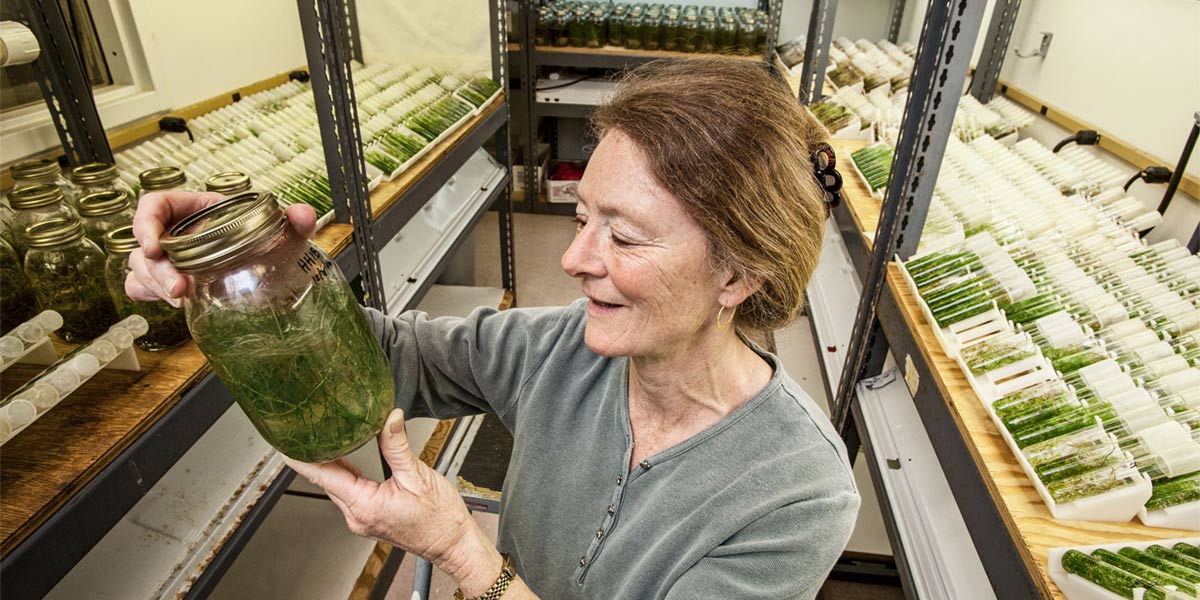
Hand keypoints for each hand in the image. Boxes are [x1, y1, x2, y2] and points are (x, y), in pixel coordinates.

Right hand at [125, 191, 317, 306]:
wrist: (272, 270)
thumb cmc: (267, 241)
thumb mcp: (281, 231)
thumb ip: (295, 221)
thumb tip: (302, 214)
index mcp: (197, 209)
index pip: (154, 205)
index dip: (145, 223)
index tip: (155, 247)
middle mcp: (178, 232)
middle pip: (145, 245)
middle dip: (157, 271)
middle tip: (180, 290)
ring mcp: (170, 258)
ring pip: (141, 268)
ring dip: (157, 286)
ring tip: (184, 301)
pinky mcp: (169, 280)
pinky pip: (142, 287)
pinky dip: (150, 296)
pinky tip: (173, 303)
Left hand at [285, 409, 505, 595]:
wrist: (452, 542)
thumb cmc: (439, 519)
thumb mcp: (418, 476)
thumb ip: (397, 446)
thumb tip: (389, 418)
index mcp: (364, 505)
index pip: (322, 476)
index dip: (301, 457)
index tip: (285, 441)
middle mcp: (357, 515)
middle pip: (326, 479)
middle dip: (315, 454)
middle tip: (306, 428)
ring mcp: (361, 518)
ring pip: (336, 485)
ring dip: (330, 463)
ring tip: (322, 437)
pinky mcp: (368, 517)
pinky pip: (348, 492)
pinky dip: (344, 473)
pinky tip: (345, 458)